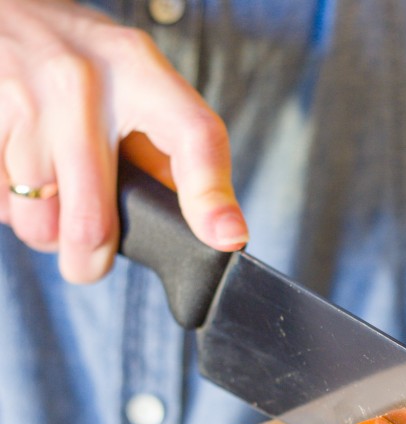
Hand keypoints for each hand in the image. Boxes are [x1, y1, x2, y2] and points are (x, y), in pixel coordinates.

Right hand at [0, 0, 247, 283]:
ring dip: (44, 230)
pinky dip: (11, 207)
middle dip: (90, 260)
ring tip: (49, 190)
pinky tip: (18, 171)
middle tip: (90, 257)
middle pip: (94, 221)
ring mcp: (23, 98)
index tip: (226, 239)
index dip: (211, 198)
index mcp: (137, 70)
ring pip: (40, 225)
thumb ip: (169, 151)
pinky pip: (1, 207)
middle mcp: (80, 81)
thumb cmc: (78, 62)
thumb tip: (212, 228)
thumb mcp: (135, 82)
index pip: (192, 135)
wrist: (1, 10)